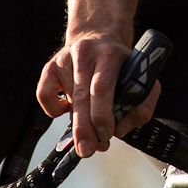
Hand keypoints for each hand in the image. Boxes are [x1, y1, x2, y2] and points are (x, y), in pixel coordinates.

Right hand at [36, 34, 160, 157]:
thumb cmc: (120, 65)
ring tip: (89, 131)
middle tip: (88, 150)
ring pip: (66, 100)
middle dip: (84, 129)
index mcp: (110, 55)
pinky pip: (45, 96)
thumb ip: (142, 104)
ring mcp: (64, 59)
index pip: (101, 87)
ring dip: (77, 123)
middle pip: (81, 96)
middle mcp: (85, 54)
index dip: (101, 115)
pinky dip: (54, 110)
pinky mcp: (49, 67)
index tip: (106, 135)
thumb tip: (121, 129)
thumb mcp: (140, 76)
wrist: (98, 37)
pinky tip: (67, 110)